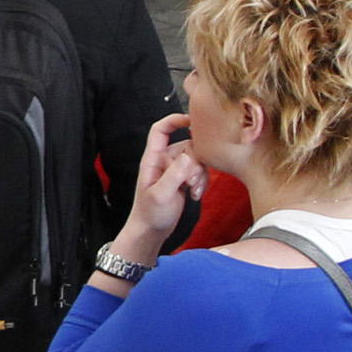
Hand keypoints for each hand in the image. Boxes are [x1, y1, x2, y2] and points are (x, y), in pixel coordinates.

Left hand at [113, 113, 203, 260]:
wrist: (151, 231)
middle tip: (191, 182)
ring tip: (193, 191)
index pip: (161, 130)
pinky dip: (201, 183)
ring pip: (197, 160)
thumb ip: (175, 175)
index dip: (175, 120)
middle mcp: (164, 160)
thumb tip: (190, 156)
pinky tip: (196, 196)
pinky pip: (199, 172)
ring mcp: (175, 170)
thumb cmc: (150, 213)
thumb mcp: (162, 194)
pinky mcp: (183, 179)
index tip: (194, 120)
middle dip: (196, 163)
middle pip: (188, 146)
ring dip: (200, 175)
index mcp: (153, 158)